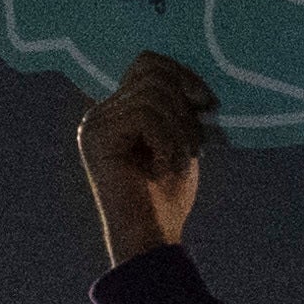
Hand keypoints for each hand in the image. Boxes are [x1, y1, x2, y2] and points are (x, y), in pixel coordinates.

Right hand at [78, 51, 216, 262]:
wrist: (151, 241)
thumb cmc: (168, 198)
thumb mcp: (180, 142)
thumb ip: (179, 108)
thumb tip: (194, 78)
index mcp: (119, 111)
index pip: (149, 63)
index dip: (183, 74)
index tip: (208, 103)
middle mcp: (100, 113)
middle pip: (153, 72)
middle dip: (185, 107)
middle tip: (193, 145)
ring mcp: (94, 124)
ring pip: (153, 94)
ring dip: (180, 130)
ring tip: (178, 161)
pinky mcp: (96, 137)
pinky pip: (145, 115)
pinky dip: (167, 142)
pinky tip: (163, 168)